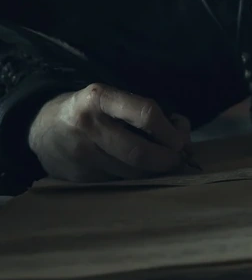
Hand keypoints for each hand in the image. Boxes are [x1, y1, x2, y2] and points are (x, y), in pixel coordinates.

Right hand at [27, 84, 191, 181]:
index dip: (170, 129)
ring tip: (163, 161)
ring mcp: (82, 155)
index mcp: (100, 98)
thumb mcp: (112, 97)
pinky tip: (140, 169)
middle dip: (167, 159)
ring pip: (131, 173)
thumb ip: (143, 111)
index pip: (145, 113)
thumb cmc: (91, 109)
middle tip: (179, 159)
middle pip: (139, 152)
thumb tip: (180, 133)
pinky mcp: (79, 178)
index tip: (181, 138)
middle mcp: (89, 127)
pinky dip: (136, 178)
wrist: (43, 127)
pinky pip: (118, 182)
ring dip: (155, 171)